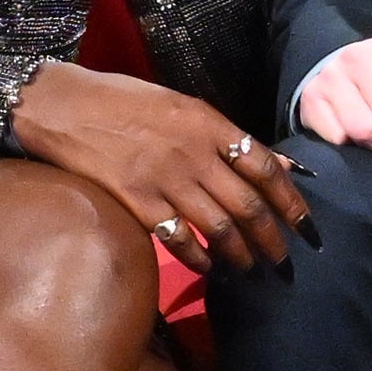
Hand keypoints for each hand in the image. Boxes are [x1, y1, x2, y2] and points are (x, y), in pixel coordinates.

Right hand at [13, 65, 312, 271]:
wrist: (63, 105)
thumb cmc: (123, 101)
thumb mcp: (182, 106)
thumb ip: (227, 137)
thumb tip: (279, 165)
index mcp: (210, 124)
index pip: (266, 168)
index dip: (292, 202)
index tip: (308, 228)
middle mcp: (194, 152)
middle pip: (249, 204)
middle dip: (272, 239)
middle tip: (284, 263)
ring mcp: (165, 177)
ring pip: (218, 226)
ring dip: (240, 253)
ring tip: (250, 269)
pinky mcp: (136, 200)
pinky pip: (177, 238)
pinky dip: (197, 257)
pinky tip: (206, 267)